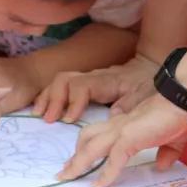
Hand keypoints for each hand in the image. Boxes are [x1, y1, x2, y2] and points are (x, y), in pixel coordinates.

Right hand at [32, 54, 158, 123]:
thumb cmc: (145, 82)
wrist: (147, 67)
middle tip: (48, 120)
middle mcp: (92, 77)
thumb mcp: (144, 93)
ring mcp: (86, 79)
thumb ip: (130, 103)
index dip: (73, 101)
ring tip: (39, 115)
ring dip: (47, 97)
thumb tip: (112, 114)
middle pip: (65, 80)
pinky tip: (44, 110)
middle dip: (54, 98)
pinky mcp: (83, 83)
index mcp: (106, 81)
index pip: (82, 86)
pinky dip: (50, 97)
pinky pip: (61, 86)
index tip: (69, 120)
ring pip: (60, 81)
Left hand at [57, 93, 186, 186]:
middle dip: (75, 155)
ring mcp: (123, 130)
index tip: (83, 159)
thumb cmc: (183, 113)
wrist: (186, 96)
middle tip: (65, 171)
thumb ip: (168, 151)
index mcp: (130, 122)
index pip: (103, 133)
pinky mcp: (131, 137)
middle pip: (88, 137)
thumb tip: (163, 164)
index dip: (91, 146)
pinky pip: (113, 159)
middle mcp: (121, 124)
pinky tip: (99, 185)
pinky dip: (105, 174)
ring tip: (67, 178)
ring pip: (91, 147)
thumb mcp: (175, 138)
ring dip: (78, 164)